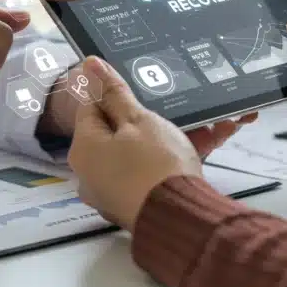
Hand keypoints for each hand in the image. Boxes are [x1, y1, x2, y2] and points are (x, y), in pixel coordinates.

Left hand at [67, 57, 254, 228]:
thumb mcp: (138, 119)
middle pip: (112, 134)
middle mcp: (88, 174)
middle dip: (143, 122)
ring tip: (203, 131)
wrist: (180, 220)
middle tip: (171, 117)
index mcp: (83, 148)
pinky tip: (196, 154)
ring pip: (134, 155)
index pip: (92, 108)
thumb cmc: (157, 165)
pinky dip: (165, 165)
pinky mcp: (130, 208)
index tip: (141, 95)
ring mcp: (109, 194)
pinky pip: (145, 176)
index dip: (117, 97)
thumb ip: (113, 92)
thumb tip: (89, 65)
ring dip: (163, 143)